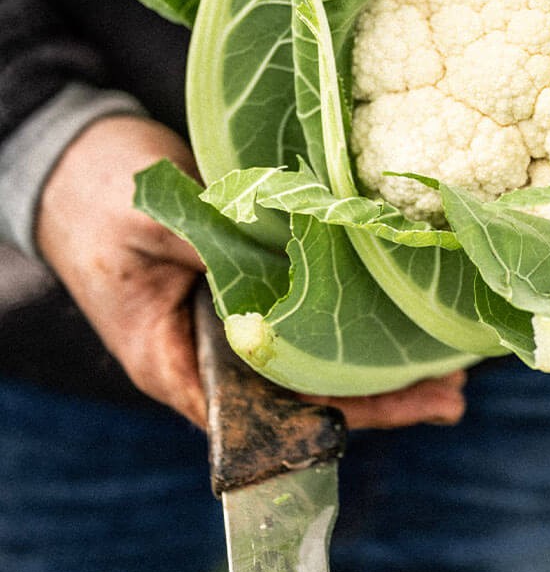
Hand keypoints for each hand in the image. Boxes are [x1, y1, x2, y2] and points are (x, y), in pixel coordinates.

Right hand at [36, 115, 466, 428]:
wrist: (78, 157)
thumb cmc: (95, 195)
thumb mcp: (149, 222)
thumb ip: (215, 247)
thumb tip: (288, 261)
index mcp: (173, 360)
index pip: (261, 410)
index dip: (329, 414)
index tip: (395, 406)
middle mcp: (212, 351)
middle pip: (301, 393)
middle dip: (377, 397)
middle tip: (449, 395)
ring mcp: (235, 319)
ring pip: (314, 357)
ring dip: (380, 362)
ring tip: (450, 366)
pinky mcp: (254, 281)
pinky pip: (312, 310)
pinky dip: (358, 314)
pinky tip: (406, 313)